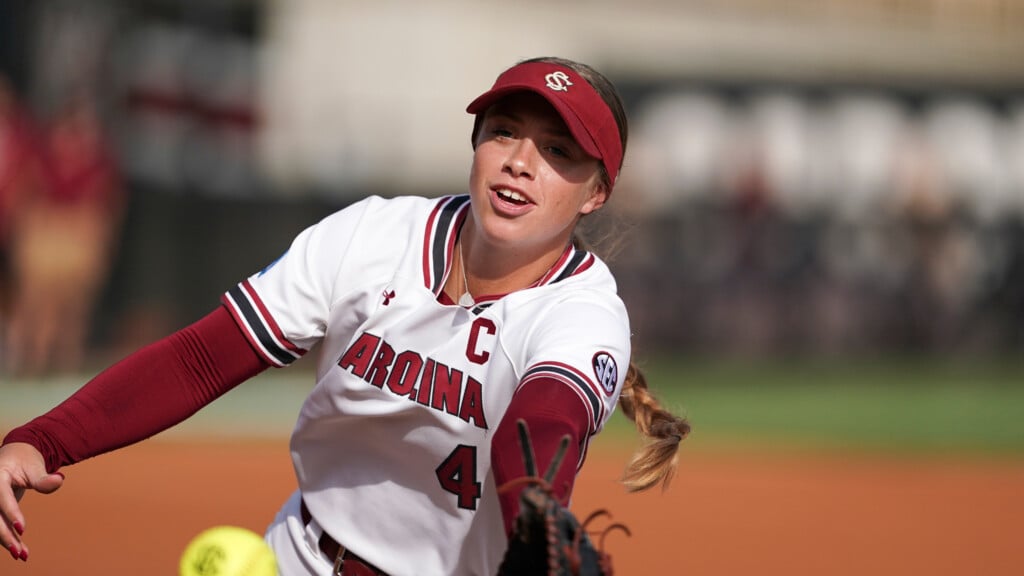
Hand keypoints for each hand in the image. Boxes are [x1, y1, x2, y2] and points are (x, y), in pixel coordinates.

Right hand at [0, 442, 64, 562]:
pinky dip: (8, 536)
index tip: (22, 528)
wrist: (14, 454)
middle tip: (19, 552)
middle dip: (5, 535)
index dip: (11, 513)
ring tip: (22, 555)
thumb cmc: (26, 459)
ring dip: (6, 540)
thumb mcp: (35, 465)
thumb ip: (44, 478)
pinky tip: (19, 549)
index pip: (2, 497)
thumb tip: (59, 480)